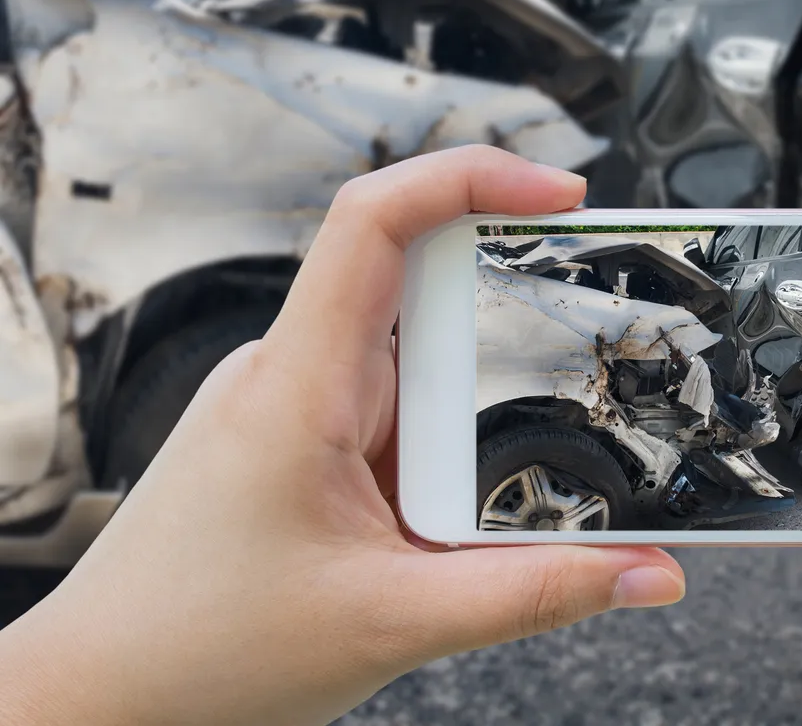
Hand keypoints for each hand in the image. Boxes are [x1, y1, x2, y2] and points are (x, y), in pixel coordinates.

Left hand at [0, 146, 685, 725]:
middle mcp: (291, 374)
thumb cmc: (200, 655)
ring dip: (474, 402)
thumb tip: (649, 572)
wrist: (102, 696)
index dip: (471, 176)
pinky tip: (452, 506)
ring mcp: (291, 404)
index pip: (376, 222)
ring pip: (413, 356)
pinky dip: (444, 438)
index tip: (561, 192)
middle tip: (582, 350)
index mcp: (299, 386)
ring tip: (495, 480)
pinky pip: (393, 404)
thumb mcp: (395, 624)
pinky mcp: (298, 440)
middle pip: (420, 283)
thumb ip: (536, 594)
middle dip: (510, 315)